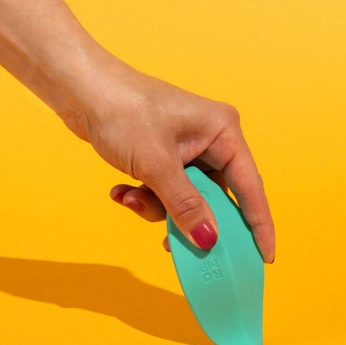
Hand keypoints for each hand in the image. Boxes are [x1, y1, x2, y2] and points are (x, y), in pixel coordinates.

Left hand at [73, 50, 274, 262]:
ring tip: (131, 198)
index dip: (258, 225)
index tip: (264, 256)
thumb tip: (208, 240)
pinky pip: (168, 190)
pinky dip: (147, 196)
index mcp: (223, 132)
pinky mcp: (166, 156)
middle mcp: (211, 140)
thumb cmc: (123, 111)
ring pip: (188, 198)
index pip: (249, 187)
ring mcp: (187, 149)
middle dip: (191, 219)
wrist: (80, 88)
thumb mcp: (157, 164)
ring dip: (159, 208)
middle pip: (216, 197)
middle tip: (175, 244)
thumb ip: (186, 206)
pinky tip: (123, 191)